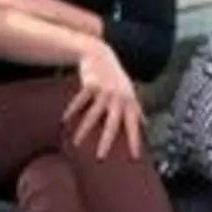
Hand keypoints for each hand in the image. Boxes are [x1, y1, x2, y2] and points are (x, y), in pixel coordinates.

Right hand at [62, 44, 143, 159]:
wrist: (100, 54)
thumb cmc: (116, 77)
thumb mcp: (129, 91)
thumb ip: (137, 108)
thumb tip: (146, 124)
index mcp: (129, 102)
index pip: (133, 125)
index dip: (134, 140)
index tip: (135, 157)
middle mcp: (118, 98)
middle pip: (112, 123)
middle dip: (107, 141)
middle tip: (100, 157)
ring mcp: (104, 91)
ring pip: (93, 115)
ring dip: (83, 130)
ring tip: (76, 143)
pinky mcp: (90, 84)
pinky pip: (80, 101)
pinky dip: (72, 110)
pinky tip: (65, 120)